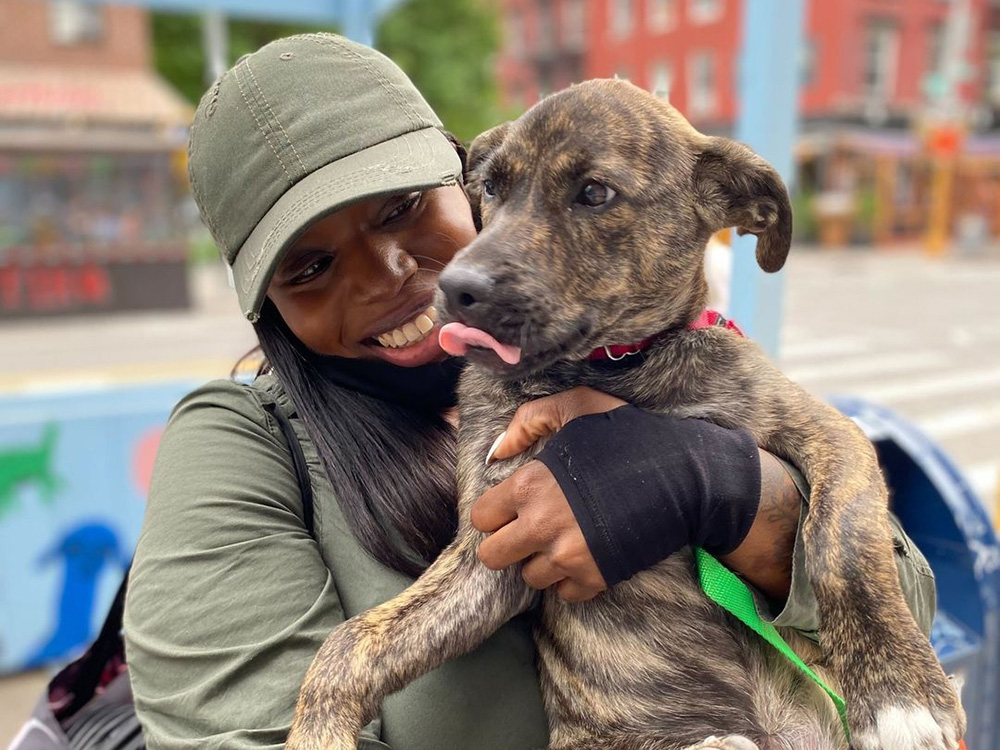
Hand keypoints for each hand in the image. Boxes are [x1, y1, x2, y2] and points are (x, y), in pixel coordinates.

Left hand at [470, 387, 625, 601]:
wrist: (686, 477)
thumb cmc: (628, 436)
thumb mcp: (578, 405)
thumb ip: (529, 419)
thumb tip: (498, 451)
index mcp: (530, 486)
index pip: (481, 518)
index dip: (494, 512)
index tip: (511, 507)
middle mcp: (542, 526)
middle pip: (493, 557)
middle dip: (506, 544)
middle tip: (527, 530)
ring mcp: (569, 556)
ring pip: (529, 578)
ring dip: (539, 562)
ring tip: (560, 540)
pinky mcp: (596, 577)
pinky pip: (564, 593)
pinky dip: (570, 579)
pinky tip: (582, 556)